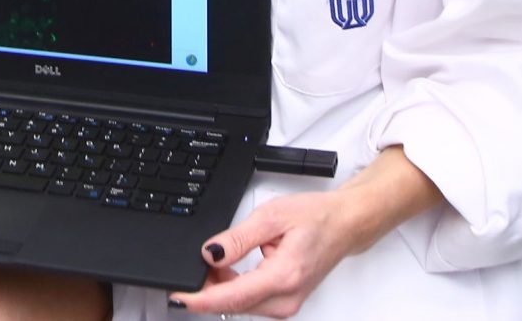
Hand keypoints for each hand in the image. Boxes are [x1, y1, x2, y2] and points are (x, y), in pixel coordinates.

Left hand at [166, 193, 360, 315]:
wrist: (343, 225)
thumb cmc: (315, 218)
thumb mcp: (271, 217)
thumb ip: (237, 238)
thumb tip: (209, 254)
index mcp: (283, 277)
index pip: (232, 298)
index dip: (200, 299)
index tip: (177, 297)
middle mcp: (286, 299)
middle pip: (233, 304)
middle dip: (207, 288)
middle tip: (193, 263)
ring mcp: (287, 305)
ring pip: (239, 304)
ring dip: (220, 287)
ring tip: (216, 259)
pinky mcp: (284, 303)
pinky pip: (249, 300)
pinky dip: (233, 287)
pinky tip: (228, 269)